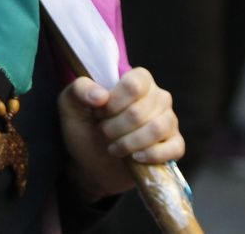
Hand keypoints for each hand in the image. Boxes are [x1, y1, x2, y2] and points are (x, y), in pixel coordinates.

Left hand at [58, 67, 183, 200]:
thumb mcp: (70, 107)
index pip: (134, 84)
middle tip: (103, 133)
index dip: (114, 103)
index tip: (99, 114)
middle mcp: (158, 96)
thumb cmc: (85, 128)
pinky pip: (173, 148)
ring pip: (157, 128)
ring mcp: (169, 120)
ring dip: (129, 143)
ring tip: (114, 147)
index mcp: (137, 80)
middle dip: (114, 128)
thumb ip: (79, 91)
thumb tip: (100, 95)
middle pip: (140, 111)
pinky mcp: (174, 145)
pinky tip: (135, 157)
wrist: (92, 164)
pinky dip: (151, 155)